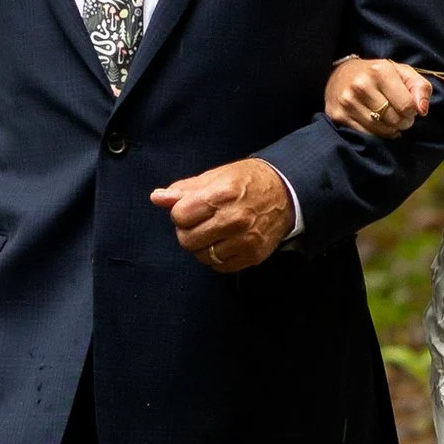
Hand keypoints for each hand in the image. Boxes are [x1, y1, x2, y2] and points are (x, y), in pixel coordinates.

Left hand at [150, 157, 295, 273]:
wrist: (286, 192)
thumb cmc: (247, 181)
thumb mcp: (215, 176)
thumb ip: (184, 190)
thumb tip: (157, 197)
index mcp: (222, 195)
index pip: (180, 216)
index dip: (181, 213)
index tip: (191, 208)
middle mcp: (234, 219)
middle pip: (188, 240)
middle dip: (188, 231)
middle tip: (200, 222)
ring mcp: (245, 240)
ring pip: (203, 256)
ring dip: (202, 246)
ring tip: (214, 232)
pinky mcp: (253, 255)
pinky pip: (220, 266)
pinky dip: (217, 257)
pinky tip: (224, 242)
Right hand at [324, 55, 430, 136]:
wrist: (340, 75)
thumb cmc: (377, 74)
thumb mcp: (402, 72)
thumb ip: (420, 87)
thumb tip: (423, 110)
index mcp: (380, 71)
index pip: (407, 106)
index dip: (412, 112)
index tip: (409, 109)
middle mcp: (361, 85)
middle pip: (394, 120)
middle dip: (402, 122)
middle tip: (399, 116)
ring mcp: (348, 102)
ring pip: (381, 130)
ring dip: (390, 130)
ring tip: (388, 119)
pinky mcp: (338, 115)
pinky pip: (366, 135)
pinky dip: (375, 134)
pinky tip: (375, 124)